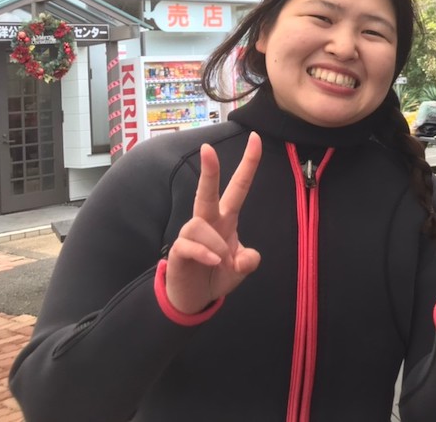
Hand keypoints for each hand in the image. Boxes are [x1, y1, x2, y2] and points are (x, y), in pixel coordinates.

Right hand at [165, 132, 262, 313]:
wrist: (194, 298)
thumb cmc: (218, 273)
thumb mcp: (241, 268)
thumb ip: (248, 261)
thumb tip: (243, 259)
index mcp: (226, 218)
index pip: (238, 187)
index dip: (248, 163)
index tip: (256, 138)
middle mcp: (208, 221)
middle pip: (207, 191)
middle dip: (209, 170)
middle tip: (207, 148)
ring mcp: (191, 235)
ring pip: (201, 225)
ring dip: (216, 245)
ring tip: (221, 262)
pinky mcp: (178, 250)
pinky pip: (190, 245)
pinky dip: (205, 254)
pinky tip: (213, 262)